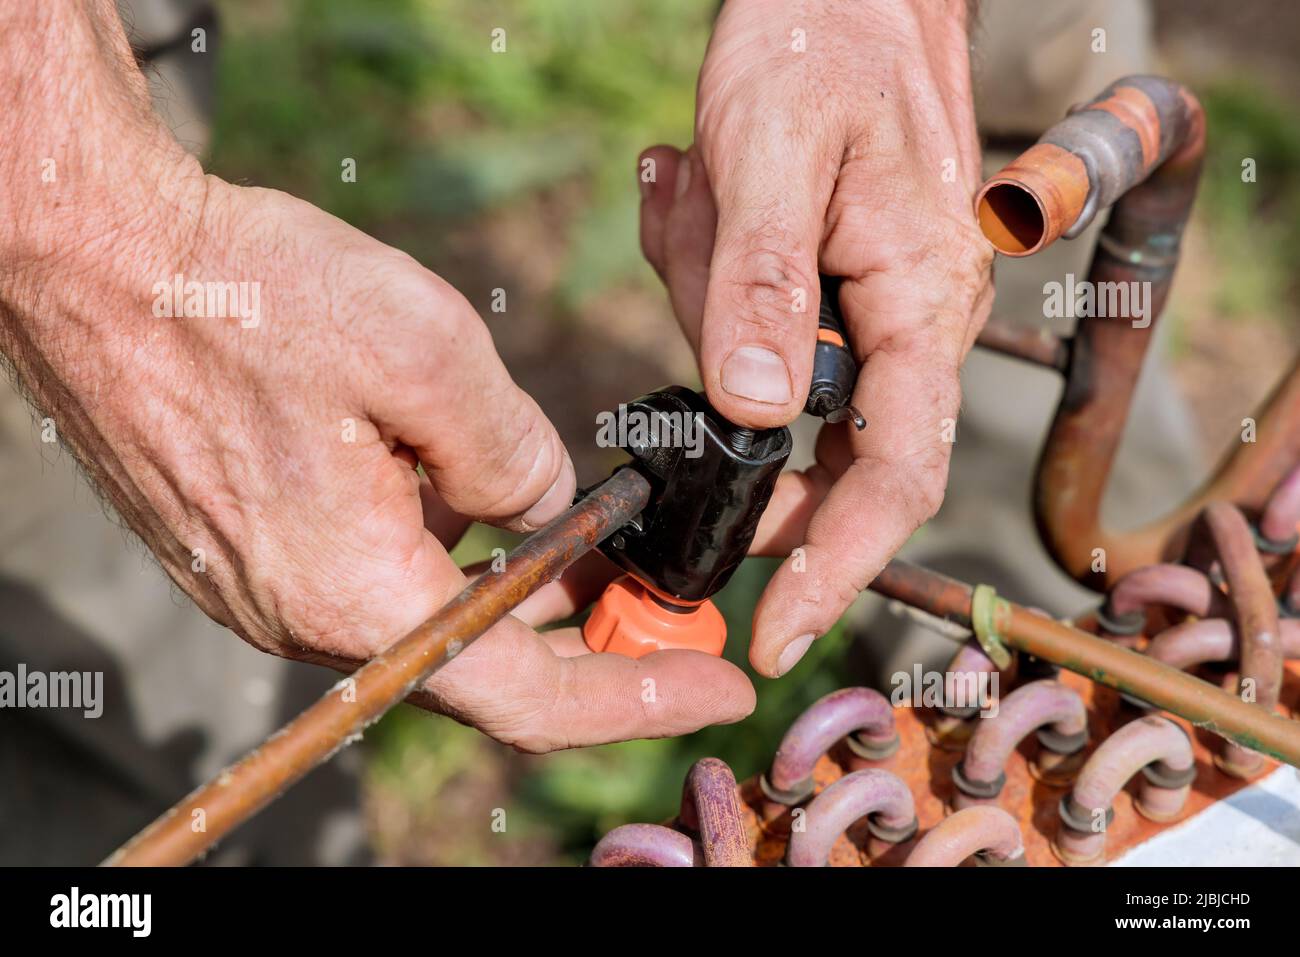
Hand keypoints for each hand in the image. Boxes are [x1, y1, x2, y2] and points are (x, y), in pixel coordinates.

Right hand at [0, 1, 753, 751]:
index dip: (637, 697)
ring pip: (430, 621)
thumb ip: (514, 454)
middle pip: (484, 668)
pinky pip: (378, 583)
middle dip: (590, 642)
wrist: (96, 262)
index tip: (719, 687)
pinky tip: (488, 514)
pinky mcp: (255, 553)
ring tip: (598, 554)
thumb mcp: (426, 354)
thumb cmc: (245, 299)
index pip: (527, 694)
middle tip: (669, 606)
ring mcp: (272, 591)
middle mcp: (309, 617)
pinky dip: (452, 566)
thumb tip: (543, 508)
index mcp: (357, 593)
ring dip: (519, 599)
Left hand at [638, 0, 993, 676]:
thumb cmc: (823, 43)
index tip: (777, 634)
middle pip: (820, 443)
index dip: (838, 567)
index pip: (896, 477)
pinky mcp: (827, 288)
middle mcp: (909, 324)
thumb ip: (762, 284)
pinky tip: (700, 194)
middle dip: (734, 400)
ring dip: (711, 297)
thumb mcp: (774, 151)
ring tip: (702, 189)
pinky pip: (754, 328)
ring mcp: (871, 308)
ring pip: (769, 381)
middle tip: (691, 258)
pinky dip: (708, 277)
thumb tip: (754, 413)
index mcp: (919, 303)